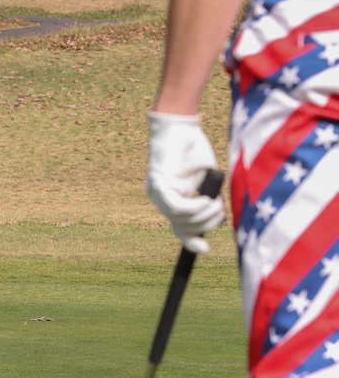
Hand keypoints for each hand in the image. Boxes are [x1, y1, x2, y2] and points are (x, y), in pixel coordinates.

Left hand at [146, 112, 225, 253]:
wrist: (181, 127)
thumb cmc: (193, 151)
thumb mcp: (205, 181)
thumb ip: (207, 200)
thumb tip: (216, 221)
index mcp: (171, 199)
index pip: (178, 228)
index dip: (190, 242)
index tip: (204, 250)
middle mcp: (160, 198)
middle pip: (183, 227)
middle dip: (207, 224)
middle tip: (219, 210)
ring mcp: (158, 192)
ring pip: (182, 219)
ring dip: (204, 215)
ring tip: (215, 202)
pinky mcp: (160, 183)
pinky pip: (178, 207)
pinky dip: (196, 208)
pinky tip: (207, 200)